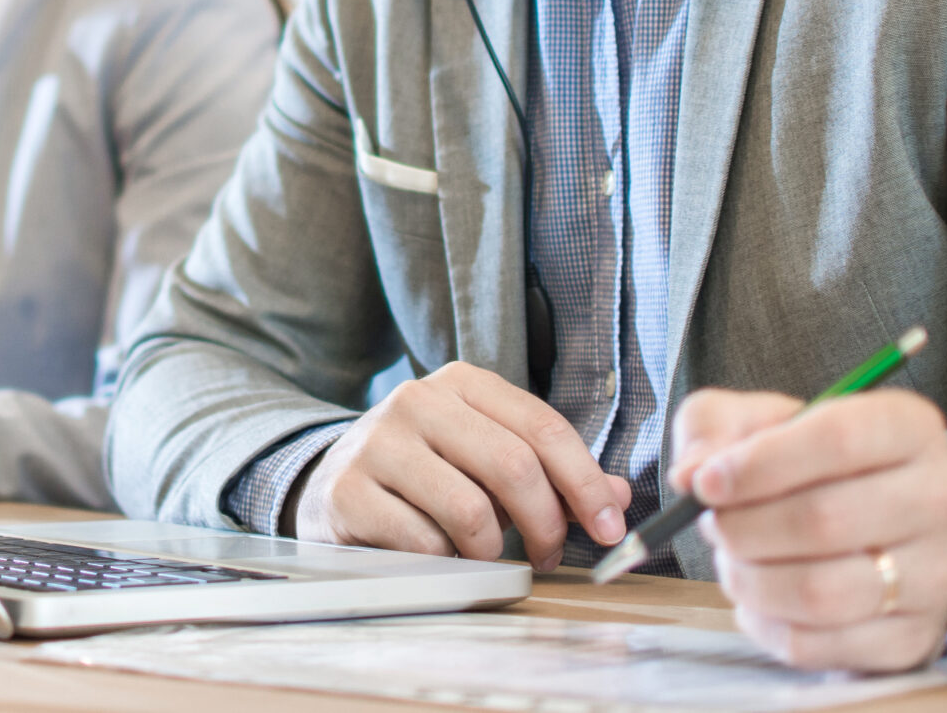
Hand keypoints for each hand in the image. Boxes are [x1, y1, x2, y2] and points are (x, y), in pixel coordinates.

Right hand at [291, 361, 632, 572]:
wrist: (329, 483)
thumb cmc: (426, 472)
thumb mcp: (485, 456)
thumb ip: (551, 472)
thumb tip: (617, 497)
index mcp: (461, 384)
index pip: (542, 428)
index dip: (585, 482)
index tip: (608, 527)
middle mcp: (417, 401)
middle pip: (513, 466)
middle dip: (546, 524)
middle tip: (549, 555)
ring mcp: (378, 444)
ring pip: (470, 512)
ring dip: (492, 549)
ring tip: (485, 553)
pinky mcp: (350, 492)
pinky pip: (424, 544)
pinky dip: (445, 563)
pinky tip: (438, 554)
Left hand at [673, 388, 946, 671]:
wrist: (880, 525)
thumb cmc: (809, 463)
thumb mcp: (760, 420)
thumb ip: (716, 427)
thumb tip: (691, 474)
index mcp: (908, 427)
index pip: (837, 439)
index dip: (758, 464)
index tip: (707, 482)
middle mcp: (938, 499)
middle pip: (824, 521)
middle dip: (743, 527)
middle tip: (714, 524)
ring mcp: (934, 575)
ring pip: (820, 593)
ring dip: (750, 579)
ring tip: (733, 559)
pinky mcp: (911, 638)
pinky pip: (816, 644)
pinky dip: (763, 623)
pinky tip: (755, 597)